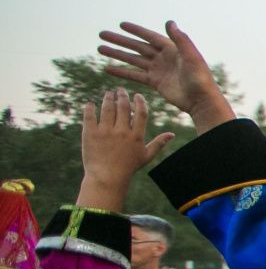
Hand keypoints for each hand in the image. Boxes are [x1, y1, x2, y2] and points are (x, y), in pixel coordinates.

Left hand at [78, 90, 174, 210]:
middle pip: (123, 107)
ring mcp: (105, 132)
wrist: (107, 178)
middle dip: (122, 95)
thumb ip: (159, 143)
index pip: (141, 112)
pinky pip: (90, 116)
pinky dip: (90, 108)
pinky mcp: (90, 134)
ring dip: (108, 98)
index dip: (139, 101)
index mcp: (136, 136)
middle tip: (120, 90)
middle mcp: (122, 131)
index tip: (136, 95)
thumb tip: (172, 134)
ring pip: (107, 108)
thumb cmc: (128, 168)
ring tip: (108, 94)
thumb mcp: (146, 156)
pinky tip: (91, 103)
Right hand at [98, 22, 235, 132]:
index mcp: (172, 49)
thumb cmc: (200, 77)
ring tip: (100, 49)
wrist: (201, 100)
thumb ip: (180, 39)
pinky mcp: (155, 82)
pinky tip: (108, 69)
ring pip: (133, 60)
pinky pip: (135, 75)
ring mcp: (158, 70)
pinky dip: (122, 72)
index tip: (121, 24)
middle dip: (120, 41)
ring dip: (117, 54)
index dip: (135, 30)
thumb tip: (169, 21)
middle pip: (137, 47)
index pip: (149, 36)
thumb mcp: (191, 56)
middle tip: (102, 34)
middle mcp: (163, 57)